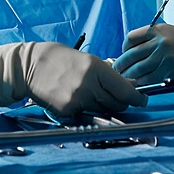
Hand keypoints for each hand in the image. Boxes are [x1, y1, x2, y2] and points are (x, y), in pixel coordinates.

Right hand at [0, 42, 147, 115]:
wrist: (31, 66)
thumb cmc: (61, 59)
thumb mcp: (88, 60)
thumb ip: (108, 74)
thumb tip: (130, 86)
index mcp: (96, 68)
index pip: (125, 91)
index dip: (137, 98)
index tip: (143, 99)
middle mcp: (88, 85)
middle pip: (117, 104)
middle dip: (121, 103)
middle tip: (117, 97)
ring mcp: (77, 99)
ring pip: (102, 111)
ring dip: (103, 106)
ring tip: (91, 93)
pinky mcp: (67, 110)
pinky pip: (85, 115)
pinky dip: (86, 110)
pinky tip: (76, 97)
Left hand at [113, 24, 173, 84]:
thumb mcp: (169, 31)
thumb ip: (152, 38)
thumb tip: (133, 51)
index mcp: (156, 30)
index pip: (131, 38)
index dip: (124, 48)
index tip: (123, 54)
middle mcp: (159, 42)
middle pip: (131, 55)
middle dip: (121, 65)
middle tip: (116, 71)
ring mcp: (164, 56)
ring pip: (138, 68)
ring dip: (128, 76)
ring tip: (124, 80)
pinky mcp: (169, 70)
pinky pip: (149, 78)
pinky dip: (141, 83)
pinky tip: (138, 84)